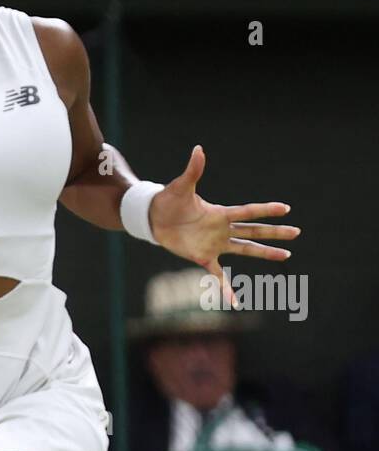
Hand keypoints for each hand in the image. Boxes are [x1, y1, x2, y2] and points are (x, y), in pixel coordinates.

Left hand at [148, 146, 299, 306]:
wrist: (153, 218)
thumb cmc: (168, 200)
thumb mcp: (181, 186)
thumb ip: (193, 170)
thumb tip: (198, 149)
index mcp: (220, 212)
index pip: (248, 212)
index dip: (266, 210)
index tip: (286, 208)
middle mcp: (222, 229)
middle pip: (254, 231)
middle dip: (275, 233)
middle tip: (296, 233)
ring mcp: (215, 244)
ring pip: (246, 250)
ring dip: (265, 253)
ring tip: (286, 256)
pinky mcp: (203, 257)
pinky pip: (218, 275)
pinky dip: (226, 288)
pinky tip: (236, 301)